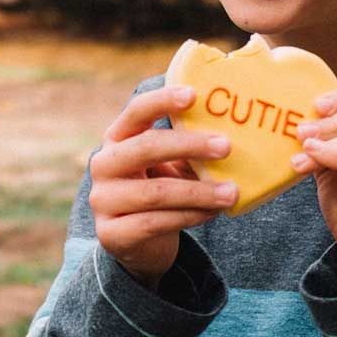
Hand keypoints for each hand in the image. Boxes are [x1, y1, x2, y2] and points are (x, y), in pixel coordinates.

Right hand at [88, 86, 237, 289]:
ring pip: (156, 193)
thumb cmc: (162, 187)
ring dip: (200, 192)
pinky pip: (155, 223)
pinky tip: (213, 212)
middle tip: (226, 147)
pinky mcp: (112, 234)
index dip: (163, 100)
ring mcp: (104, 200)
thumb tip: (232, 129)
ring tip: (231, 192)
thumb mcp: (172, 163)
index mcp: (118, 137)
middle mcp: (104, 164)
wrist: (140, 242)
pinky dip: (190, 216)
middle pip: (146, 147)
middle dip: (190, 145)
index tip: (194, 95)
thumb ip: (189, 146)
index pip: (137, 111)